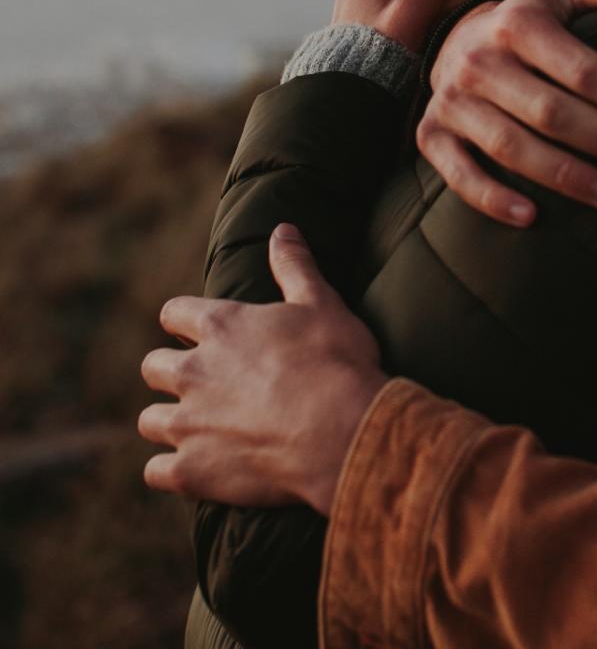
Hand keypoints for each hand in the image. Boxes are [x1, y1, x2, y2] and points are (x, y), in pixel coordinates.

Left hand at [138, 225, 387, 516]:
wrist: (343, 429)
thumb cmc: (335, 360)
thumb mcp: (321, 301)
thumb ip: (294, 265)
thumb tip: (283, 228)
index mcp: (221, 325)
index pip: (173, 313)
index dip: (184, 321)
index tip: (200, 331)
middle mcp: (193, 371)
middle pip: (153, 367)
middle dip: (171, 372)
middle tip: (204, 382)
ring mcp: (188, 423)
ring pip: (150, 421)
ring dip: (169, 421)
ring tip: (199, 426)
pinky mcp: (191, 470)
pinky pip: (155, 471)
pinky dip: (172, 469)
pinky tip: (198, 466)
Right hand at [419, 0, 596, 226]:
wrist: (455, 37)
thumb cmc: (532, 20)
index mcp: (519, 22)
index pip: (584, 70)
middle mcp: (479, 60)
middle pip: (553, 112)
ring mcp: (452, 100)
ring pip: (512, 147)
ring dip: (566, 177)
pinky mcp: (432, 134)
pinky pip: (459, 175)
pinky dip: (493, 199)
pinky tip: (532, 218)